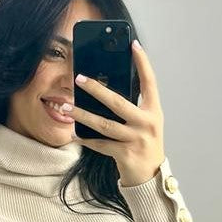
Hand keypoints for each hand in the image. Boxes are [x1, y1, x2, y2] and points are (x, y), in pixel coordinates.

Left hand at [70, 39, 164, 186]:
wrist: (150, 177)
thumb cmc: (145, 146)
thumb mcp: (145, 124)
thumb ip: (133, 107)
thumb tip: (107, 90)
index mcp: (154, 112)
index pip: (150, 82)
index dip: (143, 63)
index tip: (133, 45)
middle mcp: (147, 124)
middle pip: (118, 102)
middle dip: (96, 89)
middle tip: (78, 78)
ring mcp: (136, 140)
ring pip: (104, 124)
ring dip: (83, 115)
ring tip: (67, 107)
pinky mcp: (125, 154)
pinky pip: (101, 144)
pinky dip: (86, 140)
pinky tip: (73, 135)